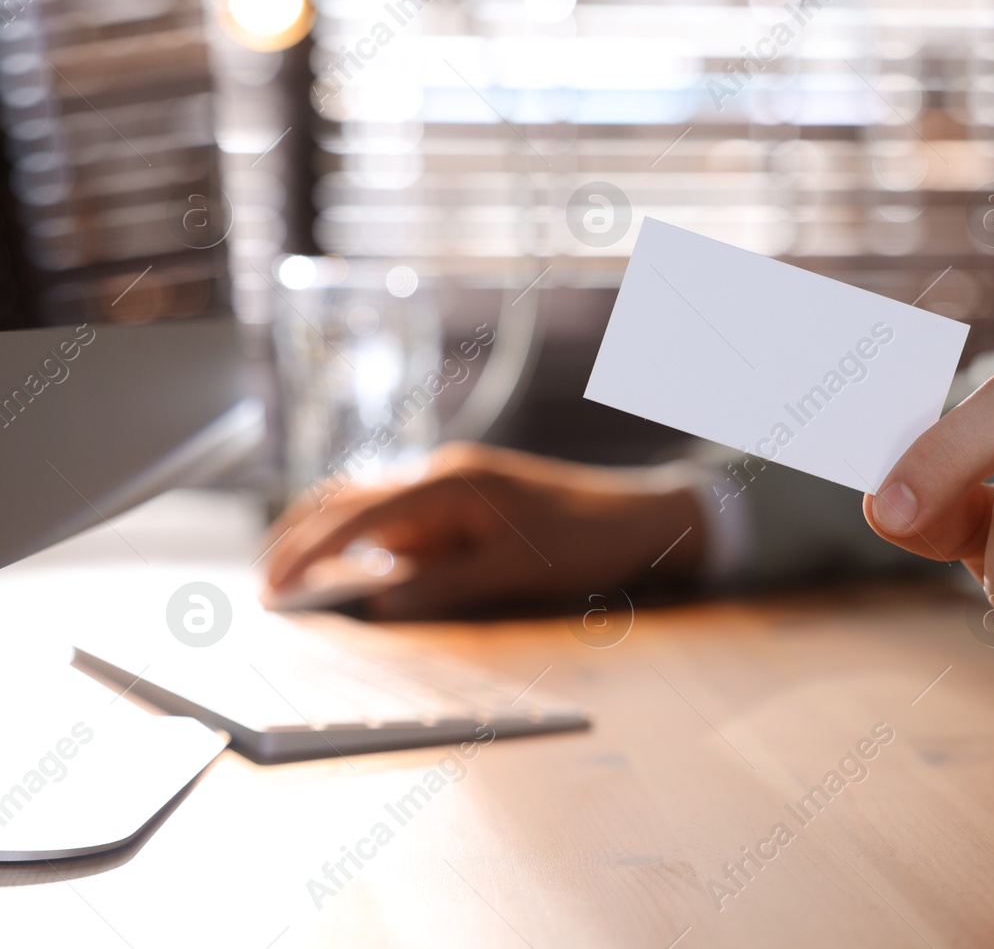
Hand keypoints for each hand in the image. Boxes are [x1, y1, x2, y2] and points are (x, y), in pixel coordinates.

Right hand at [260, 442, 703, 617]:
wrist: (641, 518)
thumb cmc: (584, 542)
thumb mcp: (510, 573)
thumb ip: (439, 586)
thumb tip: (375, 600)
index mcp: (448, 483)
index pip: (357, 516)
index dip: (309, 553)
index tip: (275, 588)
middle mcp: (442, 474)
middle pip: (349, 499)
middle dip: (302, 540)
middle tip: (270, 587)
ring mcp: (453, 485)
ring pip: (371, 507)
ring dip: (333, 542)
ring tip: (301, 586)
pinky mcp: (466, 501)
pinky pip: (404, 520)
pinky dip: (373, 546)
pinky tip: (362, 576)